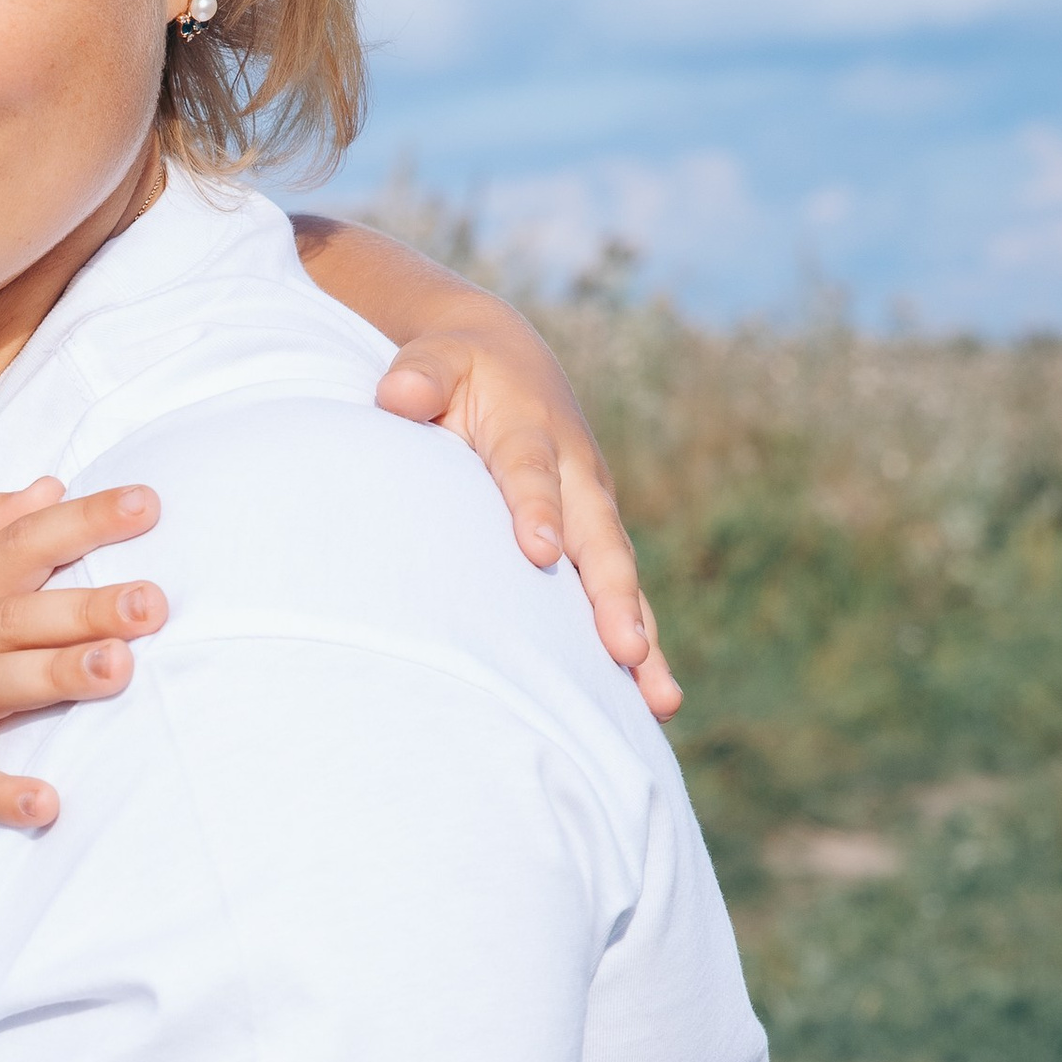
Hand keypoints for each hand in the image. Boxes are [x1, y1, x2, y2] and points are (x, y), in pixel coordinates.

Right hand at [0, 479, 168, 835]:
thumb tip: (49, 485)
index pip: (20, 545)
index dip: (81, 521)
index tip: (147, 503)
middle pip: (15, 615)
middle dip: (85, 607)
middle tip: (153, 602)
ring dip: (55, 675)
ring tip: (119, 669)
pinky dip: (1, 794)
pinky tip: (46, 804)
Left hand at [375, 315, 679, 720]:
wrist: (508, 357)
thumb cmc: (459, 366)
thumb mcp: (434, 357)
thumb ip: (419, 376)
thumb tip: (400, 397)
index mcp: (531, 430)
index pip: (531, 473)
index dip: (537, 509)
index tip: (537, 551)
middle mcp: (577, 475)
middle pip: (598, 543)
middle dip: (613, 599)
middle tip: (627, 651)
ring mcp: (592, 511)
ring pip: (620, 580)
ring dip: (641, 639)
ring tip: (661, 700)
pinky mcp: (594, 539)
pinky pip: (619, 596)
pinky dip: (636, 647)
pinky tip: (651, 705)